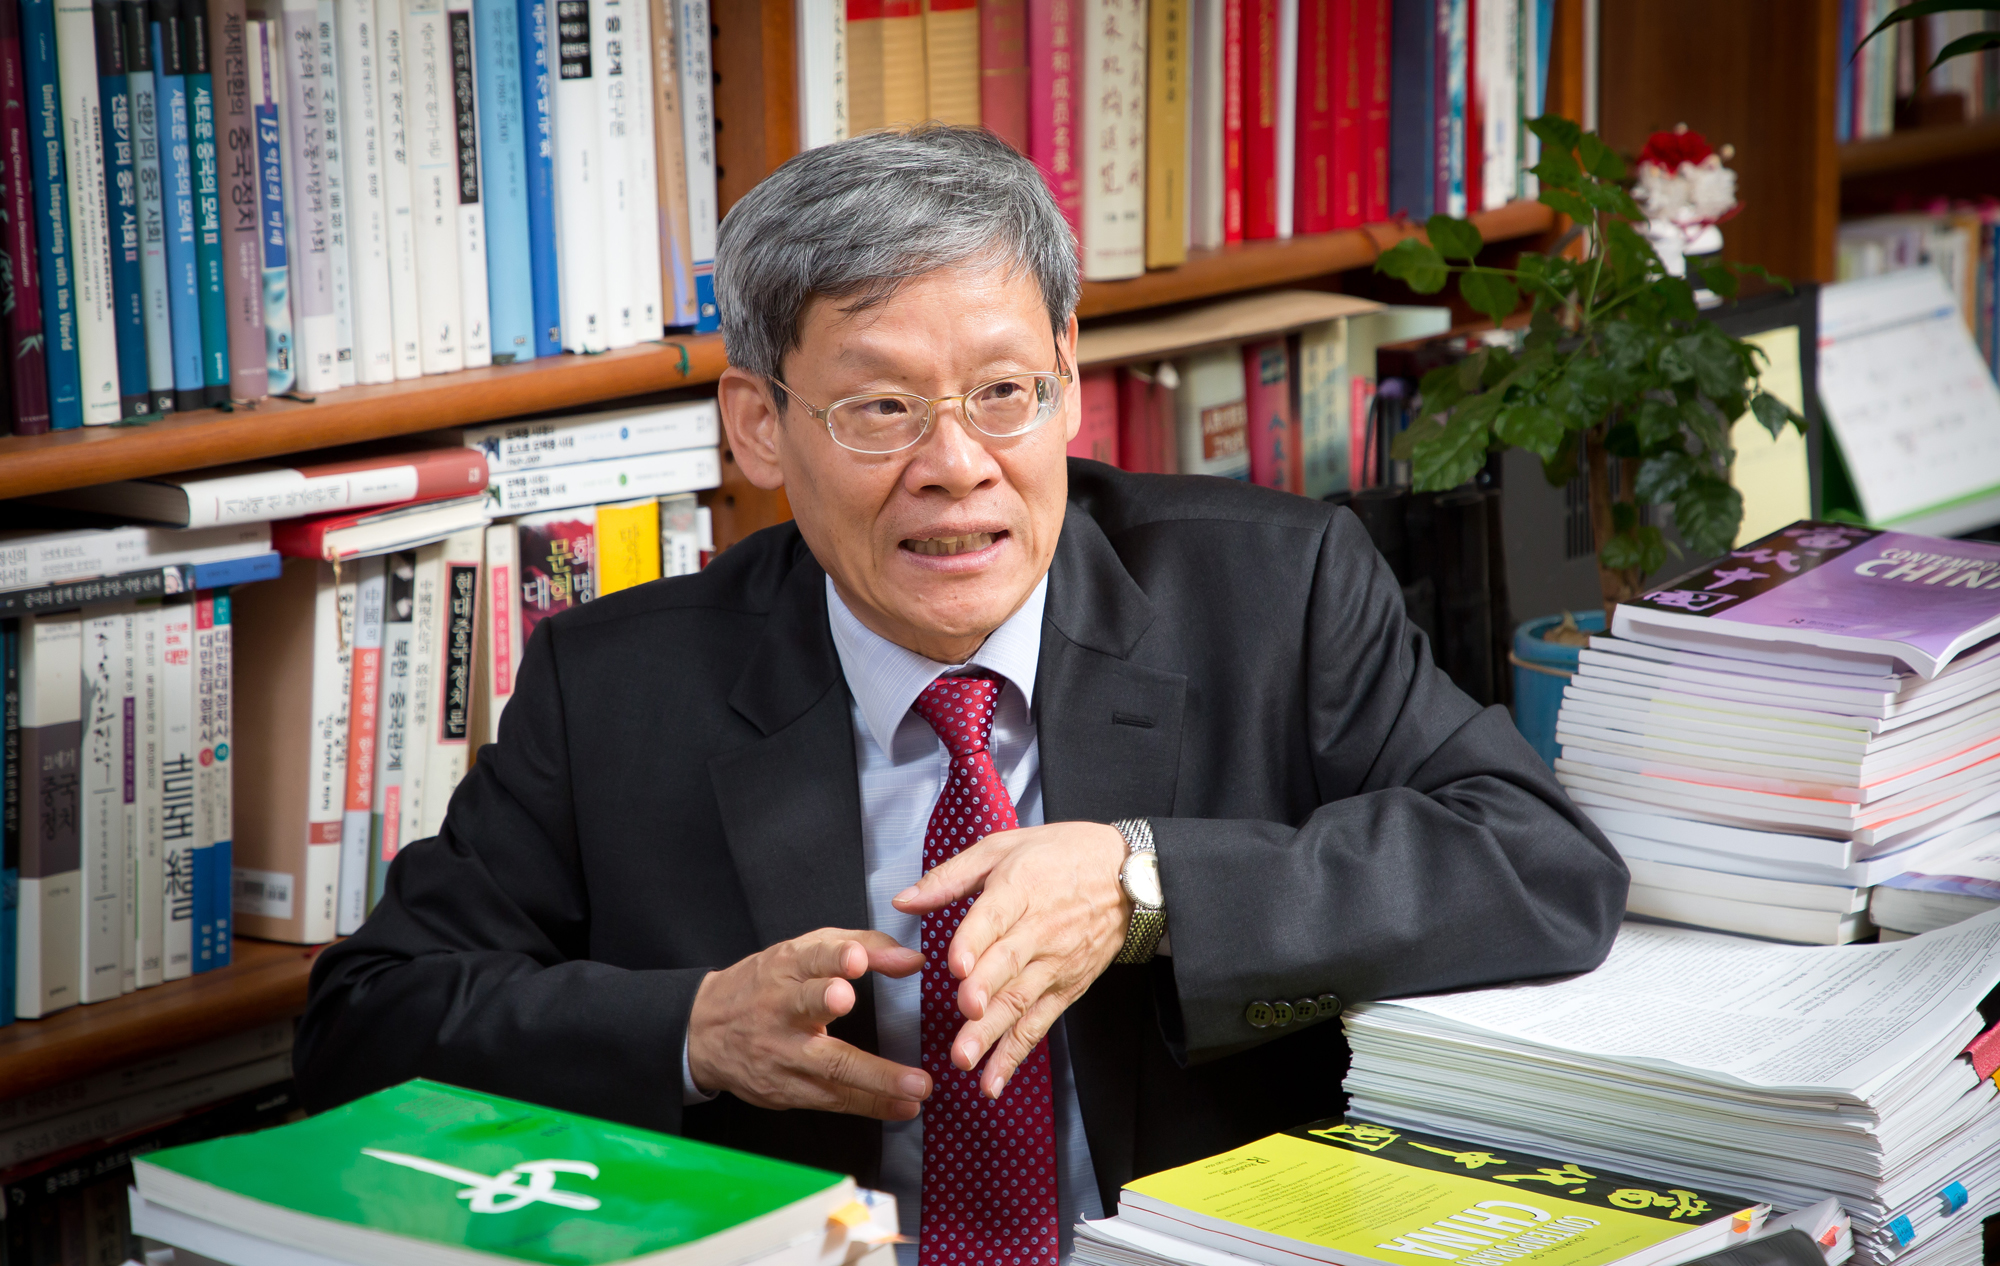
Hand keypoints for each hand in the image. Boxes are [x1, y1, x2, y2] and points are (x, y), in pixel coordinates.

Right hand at [687, 929, 930, 1119]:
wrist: (704, 1031)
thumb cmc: (770, 984)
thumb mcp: (807, 952)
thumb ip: (865, 947)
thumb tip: (913, 961)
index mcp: (787, 968)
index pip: (811, 957)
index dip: (833, 956)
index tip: (855, 959)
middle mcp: (781, 1009)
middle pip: (809, 1010)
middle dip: (831, 1002)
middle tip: (852, 1003)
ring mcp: (781, 1053)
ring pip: (828, 1067)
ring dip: (875, 1080)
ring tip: (915, 1088)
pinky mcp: (784, 1089)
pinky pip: (832, 1099)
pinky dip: (870, 1104)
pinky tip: (902, 1107)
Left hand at [892, 822, 1130, 1098]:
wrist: (1129, 874)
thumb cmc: (1060, 855)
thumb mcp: (1003, 847)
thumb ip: (950, 877)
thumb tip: (902, 900)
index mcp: (1020, 888)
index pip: (996, 917)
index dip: (975, 942)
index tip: (957, 966)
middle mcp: (1039, 929)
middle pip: (1008, 965)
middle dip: (984, 995)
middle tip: (964, 1017)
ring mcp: (1056, 963)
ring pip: (1021, 1001)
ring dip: (993, 1033)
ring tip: (966, 1059)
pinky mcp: (1067, 988)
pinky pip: (1039, 1024)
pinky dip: (1016, 1053)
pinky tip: (994, 1079)